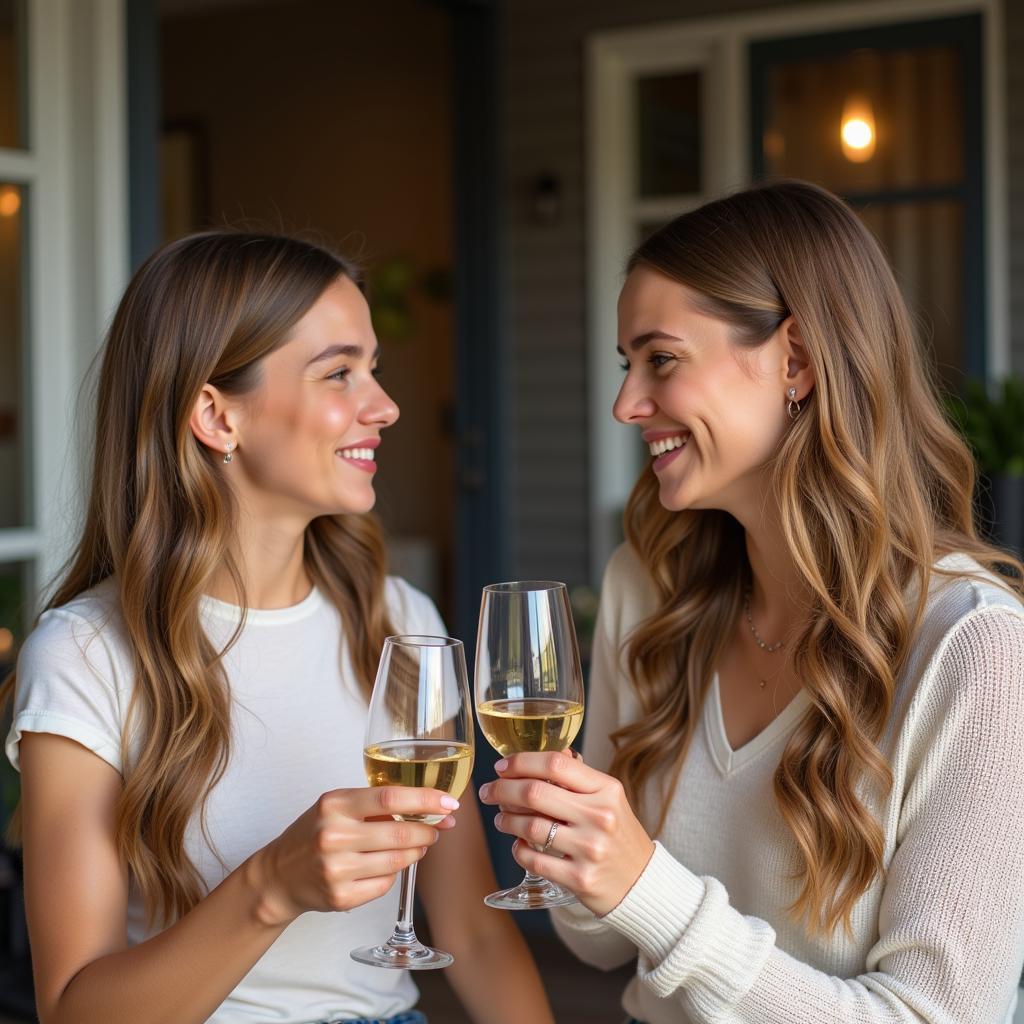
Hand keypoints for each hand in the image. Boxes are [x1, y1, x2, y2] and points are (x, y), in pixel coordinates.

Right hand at [249, 787, 458, 925]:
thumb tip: (428, 808)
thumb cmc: (314, 833)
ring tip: (416, 845)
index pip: (391, 797)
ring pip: (397, 861)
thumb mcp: (337, 806)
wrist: (279, 875)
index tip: (449, 803)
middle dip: (428, 831)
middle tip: (438, 829)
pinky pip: (385, 885)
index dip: (426, 800)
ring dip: (415, 852)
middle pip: (400, 833)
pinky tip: (384, 866)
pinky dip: (393, 874)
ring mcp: (337, 870)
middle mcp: (334, 836)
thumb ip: (375, 804)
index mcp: (335, 805)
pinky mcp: (341, 898)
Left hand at [477, 752, 653, 916]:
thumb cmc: (618, 834)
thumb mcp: (607, 798)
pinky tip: (518, 844)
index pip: (555, 763)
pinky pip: (533, 859)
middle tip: (489, 791)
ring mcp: (590, 848)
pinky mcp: (579, 879)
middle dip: (502, 789)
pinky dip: (518, 849)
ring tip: (501, 818)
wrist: (642, 882)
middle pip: (535, 792)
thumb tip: (538, 757)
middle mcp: (599, 816)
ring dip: (506, 819)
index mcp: (606, 789)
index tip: (502, 766)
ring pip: (529, 826)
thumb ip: (577, 778)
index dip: (521, 761)